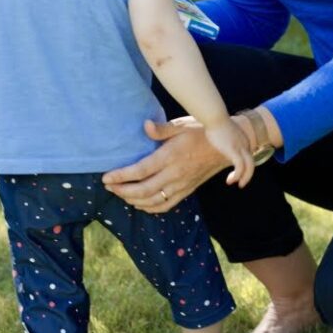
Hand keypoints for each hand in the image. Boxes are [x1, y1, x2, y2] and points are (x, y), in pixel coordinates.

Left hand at [102, 116, 228, 212]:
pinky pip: (166, 205)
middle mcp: (175, 174)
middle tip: (109, 187)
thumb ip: (161, 129)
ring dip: (133, 200)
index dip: (121, 176)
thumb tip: (144, 126)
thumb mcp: (182, 125)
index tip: (106, 178)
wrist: (226, 147)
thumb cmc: (202, 131)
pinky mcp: (187, 190)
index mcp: (171, 156)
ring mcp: (182, 185)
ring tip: (120, 194)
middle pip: (143, 190)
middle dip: (122, 191)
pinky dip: (150, 208)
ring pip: (153, 201)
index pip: (140, 171)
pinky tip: (140, 204)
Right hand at [206, 117, 254, 188]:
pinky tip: (231, 180)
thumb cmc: (214, 120)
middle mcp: (244, 144)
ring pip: (249, 167)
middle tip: (242, 183)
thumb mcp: (221, 129)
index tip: (236, 172)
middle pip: (252, 162)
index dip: (244, 166)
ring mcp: (240, 147)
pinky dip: (238, 175)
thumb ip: (223, 135)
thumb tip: (216, 137)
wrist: (214, 115)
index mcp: (243, 139)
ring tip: (238, 184)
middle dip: (248, 174)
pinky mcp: (234, 150)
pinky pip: (240, 167)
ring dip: (244, 177)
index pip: (248, 156)